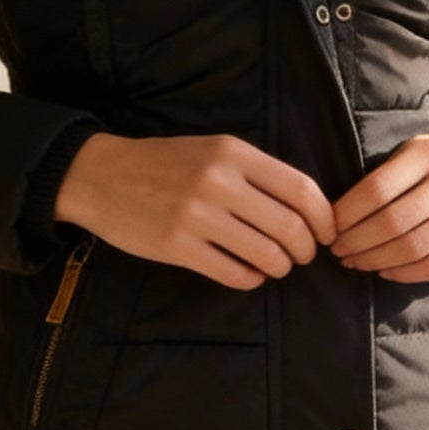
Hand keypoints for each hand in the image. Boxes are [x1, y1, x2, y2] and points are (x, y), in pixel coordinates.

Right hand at [55, 132, 338, 289]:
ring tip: (275, 265)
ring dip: (280, 266)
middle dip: (306, 249)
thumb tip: (306, 209)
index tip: (327, 233)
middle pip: (290, 227)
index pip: (301, 189)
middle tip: (303, 256)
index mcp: (233, 153)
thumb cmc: (164, 163)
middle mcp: (219, 181)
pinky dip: (251, 279)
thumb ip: (255, 173)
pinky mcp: (176, 246)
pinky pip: (233, 273)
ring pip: (266, 254)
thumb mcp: (212, 150)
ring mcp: (197, 215)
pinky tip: (248, 274)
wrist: (100, 176)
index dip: (324, 218)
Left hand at [327, 133, 428, 282]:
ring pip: (412, 247)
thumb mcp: (421, 149)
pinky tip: (385, 271)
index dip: (346, 214)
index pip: (375, 189)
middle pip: (391, 222)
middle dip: (356, 242)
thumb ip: (388, 174)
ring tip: (356, 262)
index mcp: (428, 153)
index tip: (329, 227)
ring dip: (375, 260)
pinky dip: (405, 273)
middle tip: (338, 251)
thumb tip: (340, 213)